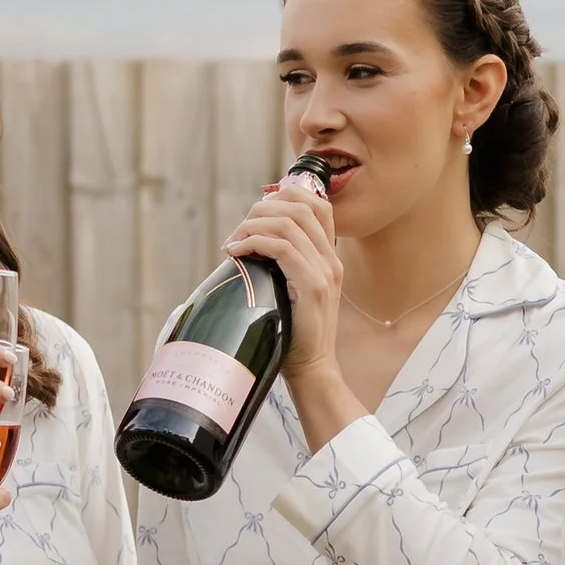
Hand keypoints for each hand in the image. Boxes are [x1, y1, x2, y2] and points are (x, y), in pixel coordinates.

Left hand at [223, 181, 343, 379]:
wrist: (312, 369)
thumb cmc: (294, 335)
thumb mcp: (293, 293)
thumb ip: (284, 268)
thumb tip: (251, 245)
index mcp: (329, 258)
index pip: (317, 205)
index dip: (286, 196)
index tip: (258, 212)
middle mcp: (331, 260)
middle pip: (300, 206)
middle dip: (262, 209)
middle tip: (238, 230)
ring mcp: (324, 272)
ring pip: (288, 223)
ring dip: (253, 225)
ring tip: (234, 241)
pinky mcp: (313, 286)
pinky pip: (282, 248)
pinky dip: (254, 243)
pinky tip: (236, 252)